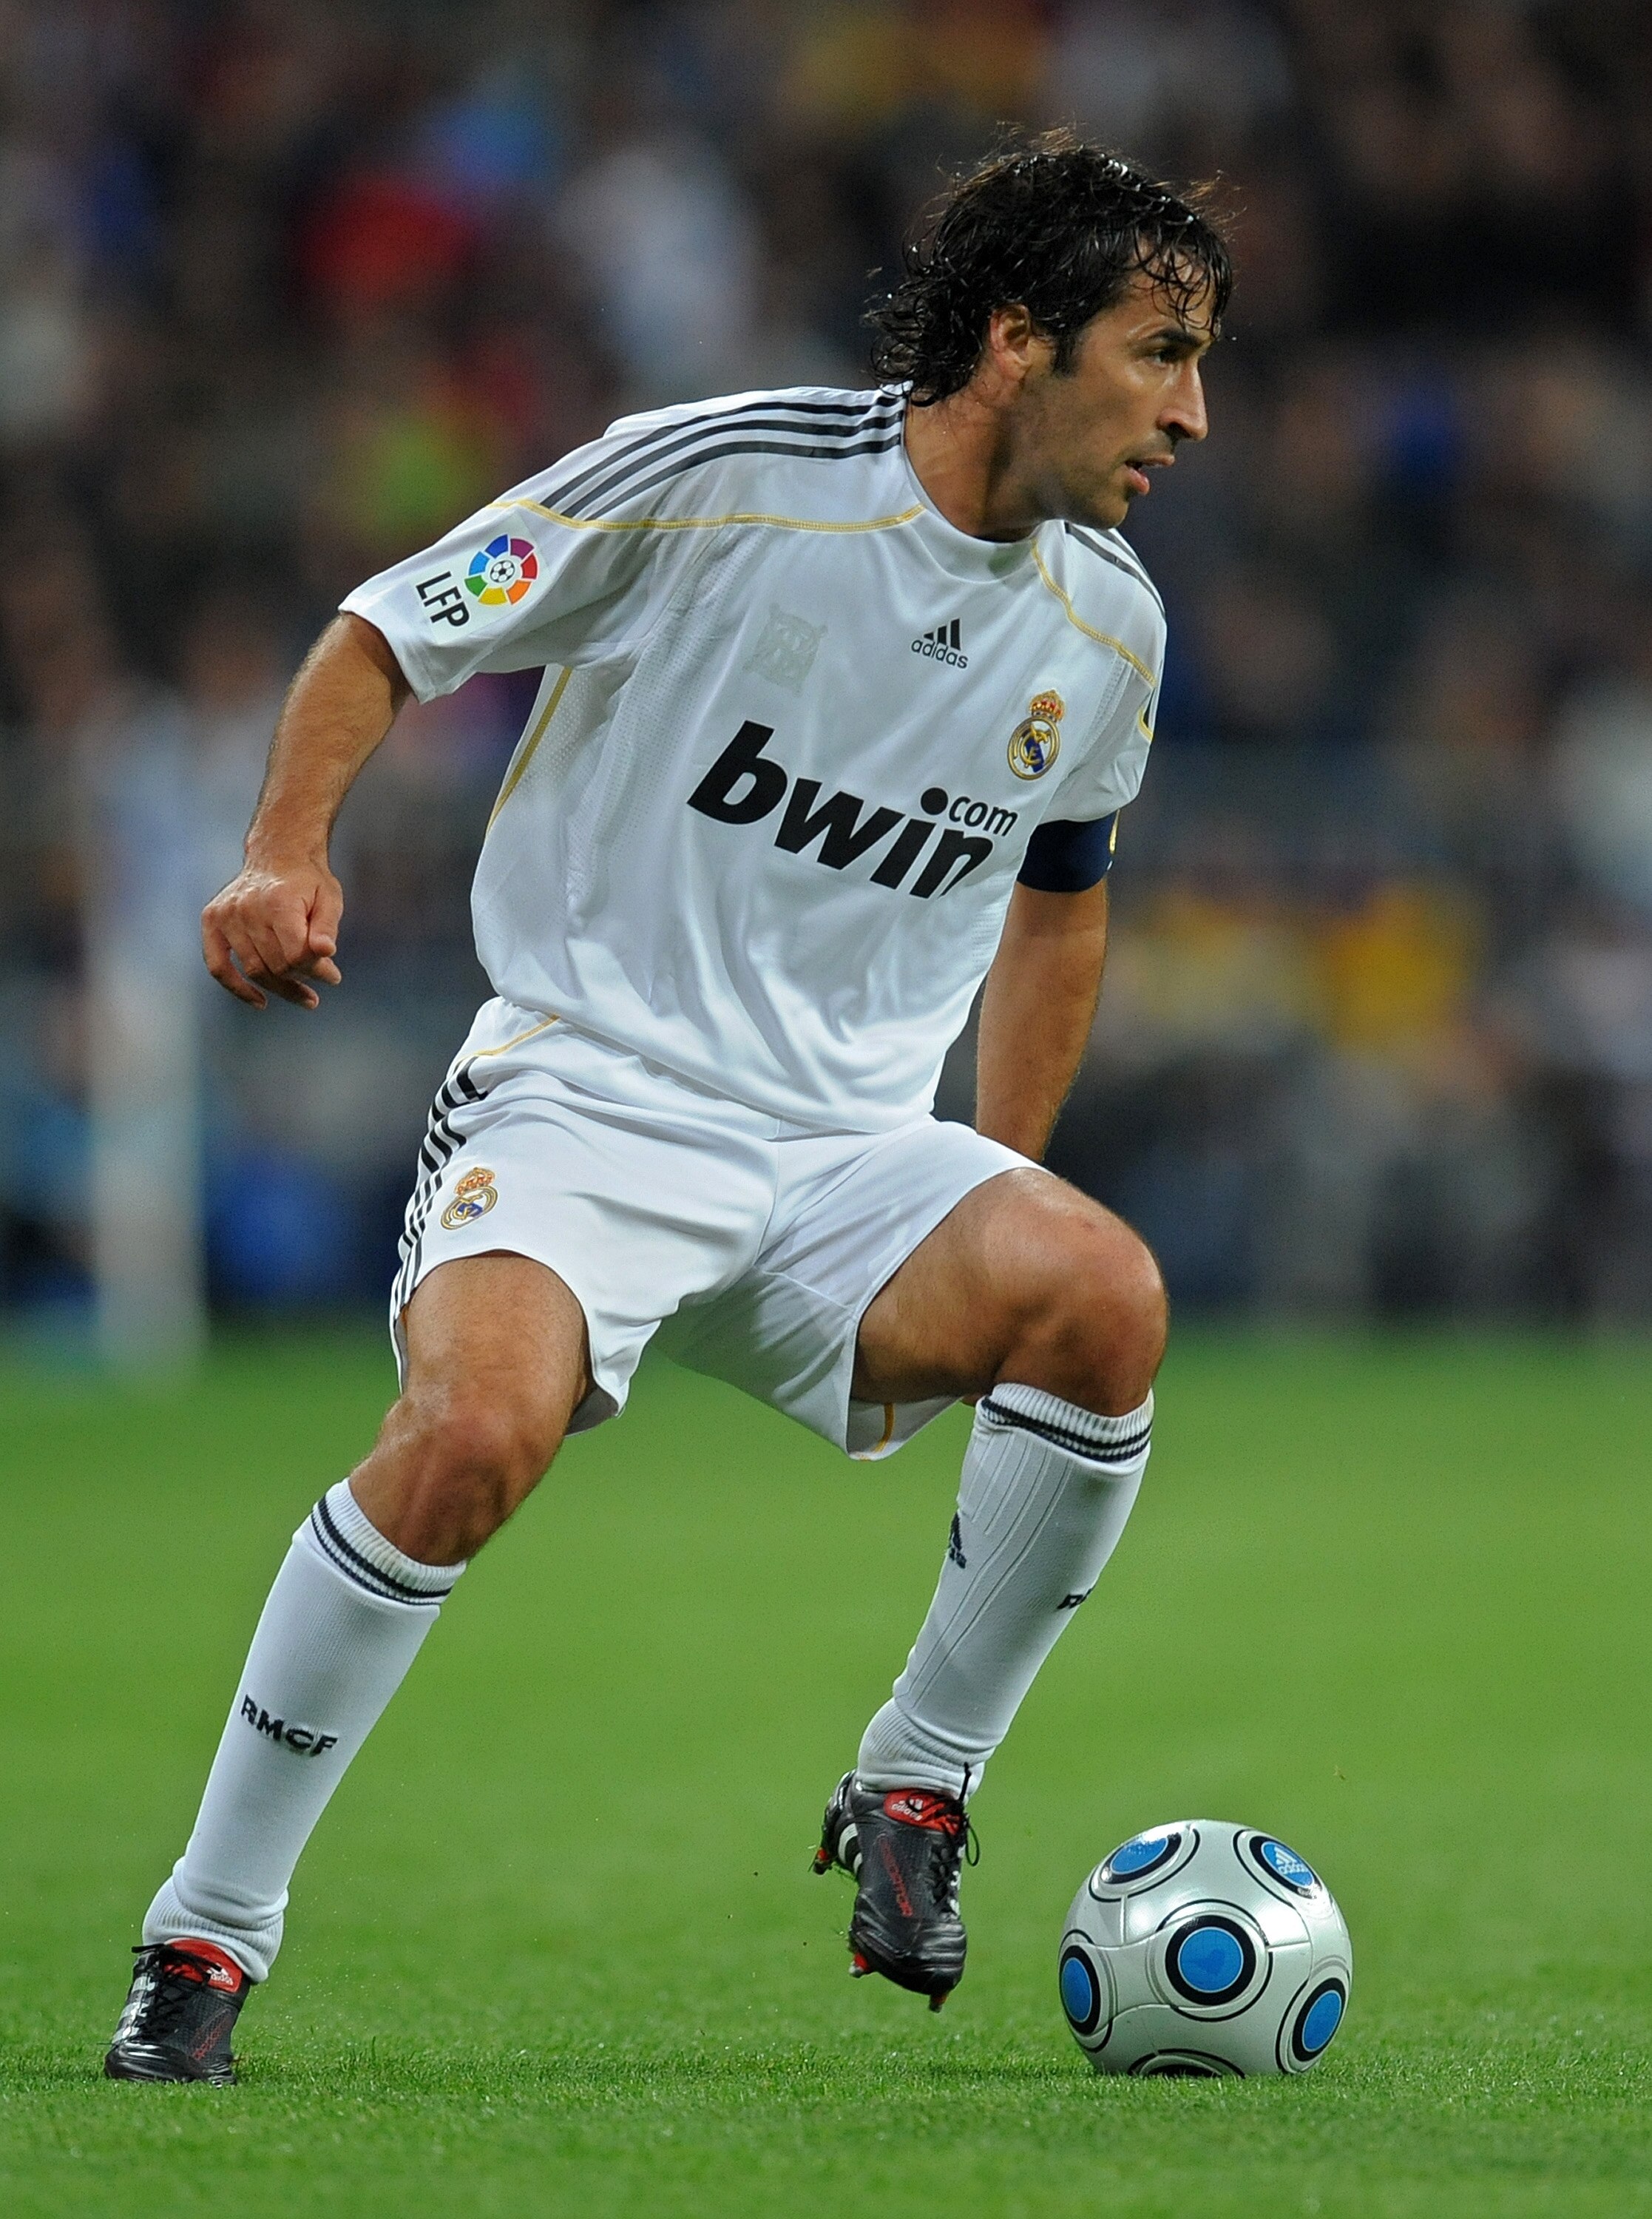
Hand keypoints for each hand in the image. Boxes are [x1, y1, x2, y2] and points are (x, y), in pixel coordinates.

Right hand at [202, 857, 344, 1009]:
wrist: (277, 854)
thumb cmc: (308, 881)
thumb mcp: (329, 899)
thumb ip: (327, 928)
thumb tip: (325, 952)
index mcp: (278, 901)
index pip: (296, 954)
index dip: (317, 970)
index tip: (333, 975)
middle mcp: (247, 908)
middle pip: (276, 964)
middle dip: (302, 977)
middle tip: (319, 981)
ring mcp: (226, 915)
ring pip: (254, 969)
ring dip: (280, 986)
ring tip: (303, 994)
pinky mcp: (212, 920)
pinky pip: (218, 965)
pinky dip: (237, 987)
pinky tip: (260, 1000)